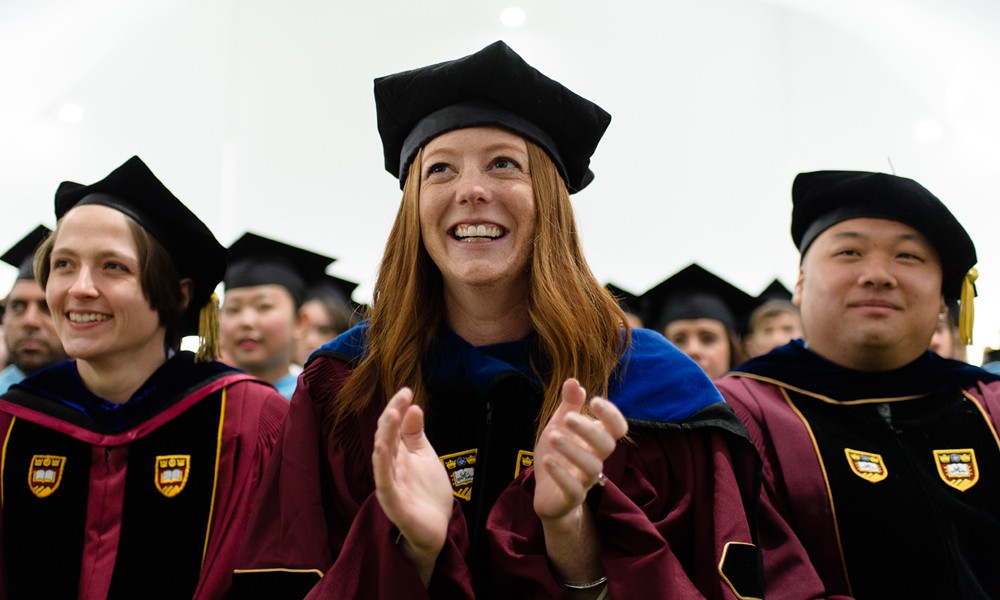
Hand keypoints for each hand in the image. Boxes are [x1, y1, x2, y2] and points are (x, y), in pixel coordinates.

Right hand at [372, 387, 453, 584]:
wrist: (436, 528)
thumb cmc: (426, 492)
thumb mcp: (424, 456)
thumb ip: (415, 434)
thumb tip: (413, 406)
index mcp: (397, 455)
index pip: (393, 427)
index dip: (398, 408)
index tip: (407, 390)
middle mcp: (390, 468)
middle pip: (386, 438)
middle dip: (391, 417)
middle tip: (401, 398)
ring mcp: (390, 485)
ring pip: (383, 457)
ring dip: (385, 436)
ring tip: (391, 415)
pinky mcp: (394, 503)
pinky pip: (385, 482)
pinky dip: (382, 465)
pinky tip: (381, 448)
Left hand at [532, 379, 627, 522]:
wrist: (546, 492)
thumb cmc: (558, 454)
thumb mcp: (559, 426)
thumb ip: (568, 405)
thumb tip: (574, 381)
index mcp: (596, 440)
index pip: (618, 428)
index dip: (612, 415)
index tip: (594, 401)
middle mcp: (595, 460)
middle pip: (607, 446)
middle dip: (589, 430)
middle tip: (567, 418)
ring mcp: (585, 480)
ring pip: (592, 468)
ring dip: (573, 450)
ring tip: (553, 436)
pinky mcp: (570, 497)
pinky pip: (574, 489)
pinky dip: (561, 474)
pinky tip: (547, 460)